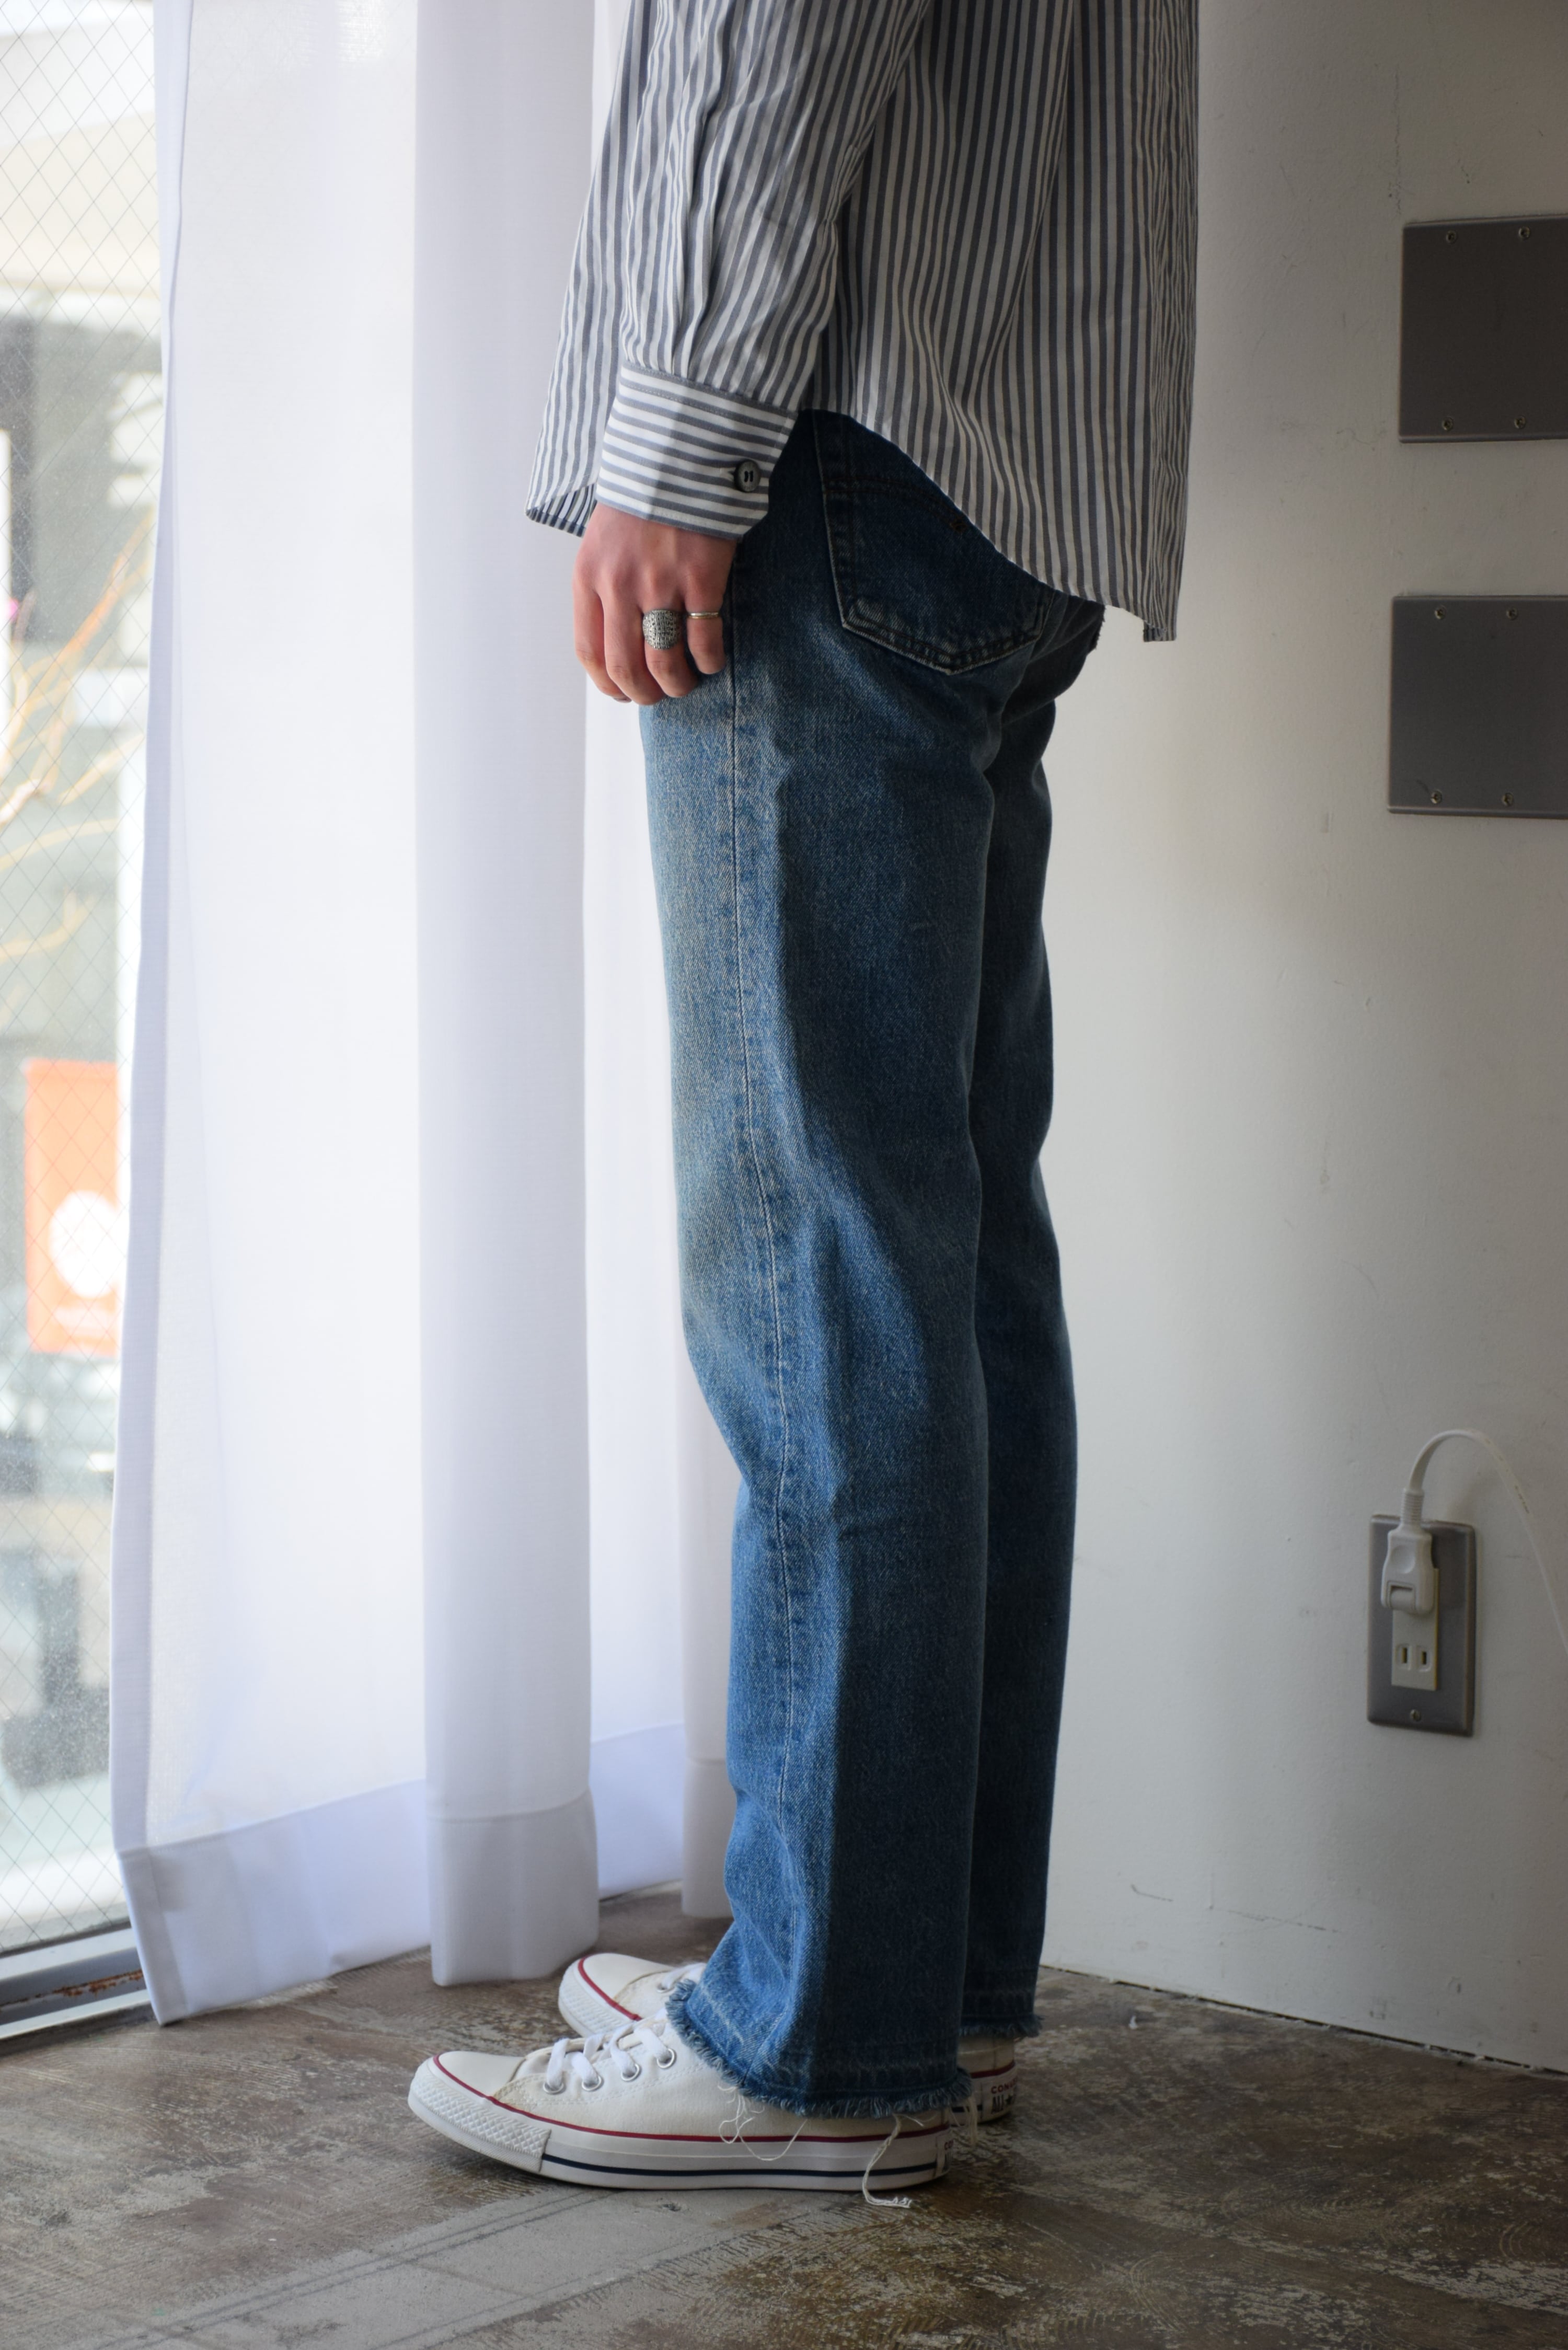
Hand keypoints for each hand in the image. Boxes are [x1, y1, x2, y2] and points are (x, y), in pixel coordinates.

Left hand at [573, 503, 734, 704]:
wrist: (678, 458)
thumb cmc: (641, 505)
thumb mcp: (602, 545)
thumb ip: (603, 590)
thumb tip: (617, 644)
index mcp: (589, 577)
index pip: (590, 651)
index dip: (607, 684)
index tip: (623, 693)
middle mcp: (619, 585)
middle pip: (625, 667)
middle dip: (643, 693)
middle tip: (658, 694)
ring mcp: (660, 583)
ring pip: (664, 662)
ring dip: (676, 684)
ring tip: (686, 682)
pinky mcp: (700, 578)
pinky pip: (704, 640)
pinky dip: (708, 660)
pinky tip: (711, 660)